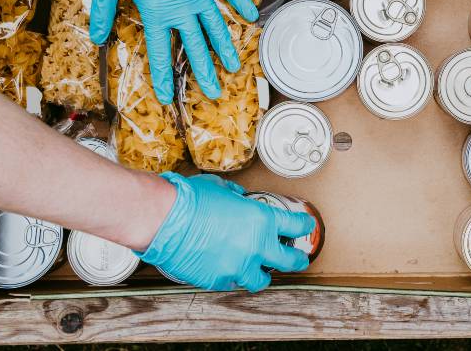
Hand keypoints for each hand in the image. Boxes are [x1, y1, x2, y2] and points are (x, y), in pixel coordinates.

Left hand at [88, 0, 258, 103]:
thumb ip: (102, 11)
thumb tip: (95, 37)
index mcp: (156, 11)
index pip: (161, 52)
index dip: (163, 77)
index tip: (167, 96)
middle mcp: (182, 6)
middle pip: (196, 46)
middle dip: (204, 73)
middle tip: (213, 93)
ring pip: (216, 25)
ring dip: (226, 48)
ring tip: (234, 67)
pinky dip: (241, 4)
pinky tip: (251, 17)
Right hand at [139, 173, 315, 291]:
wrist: (164, 220)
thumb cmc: (190, 199)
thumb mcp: (221, 189)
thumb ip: (236, 196)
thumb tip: (238, 197)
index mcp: (262, 220)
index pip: (296, 225)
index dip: (304, 226)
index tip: (306, 226)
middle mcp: (256, 247)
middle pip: (290, 261)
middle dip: (297, 260)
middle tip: (298, 259)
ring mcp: (238, 267)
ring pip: (261, 281)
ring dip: (260, 274)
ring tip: (256, 270)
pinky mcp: (218, 280)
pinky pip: (230, 282)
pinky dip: (229, 276)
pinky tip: (222, 268)